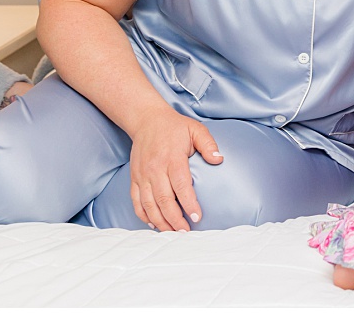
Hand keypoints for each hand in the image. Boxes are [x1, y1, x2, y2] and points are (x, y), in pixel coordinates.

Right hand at [127, 107, 222, 230]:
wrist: (146, 120)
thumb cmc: (174, 127)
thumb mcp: (196, 129)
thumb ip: (208, 144)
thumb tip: (219, 159)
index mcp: (172, 158)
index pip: (181, 185)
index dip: (189, 203)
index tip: (197, 217)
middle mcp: (155, 169)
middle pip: (164, 200)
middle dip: (175, 219)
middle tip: (186, 232)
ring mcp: (142, 175)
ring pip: (149, 205)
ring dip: (160, 222)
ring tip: (172, 233)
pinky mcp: (134, 178)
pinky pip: (136, 201)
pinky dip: (143, 215)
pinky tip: (154, 223)